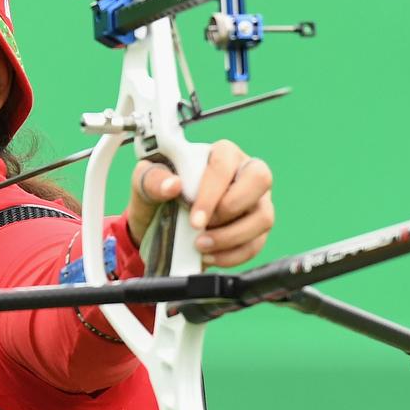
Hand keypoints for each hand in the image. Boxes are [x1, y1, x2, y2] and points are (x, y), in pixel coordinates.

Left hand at [125, 140, 274, 267]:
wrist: (157, 224)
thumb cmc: (158, 194)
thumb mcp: (145, 183)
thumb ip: (153, 180)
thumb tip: (172, 185)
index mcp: (221, 153)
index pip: (225, 164)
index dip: (212, 194)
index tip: (195, 220)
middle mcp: (245, 173)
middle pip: (260, 180)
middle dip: (230, 210)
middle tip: (201, 228)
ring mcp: (255, 201)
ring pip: (264, 217)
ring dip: (231, 238)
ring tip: (201, 245)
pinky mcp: (256, 228)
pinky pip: (256, 244)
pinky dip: (231, 255)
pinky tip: (208, 256)